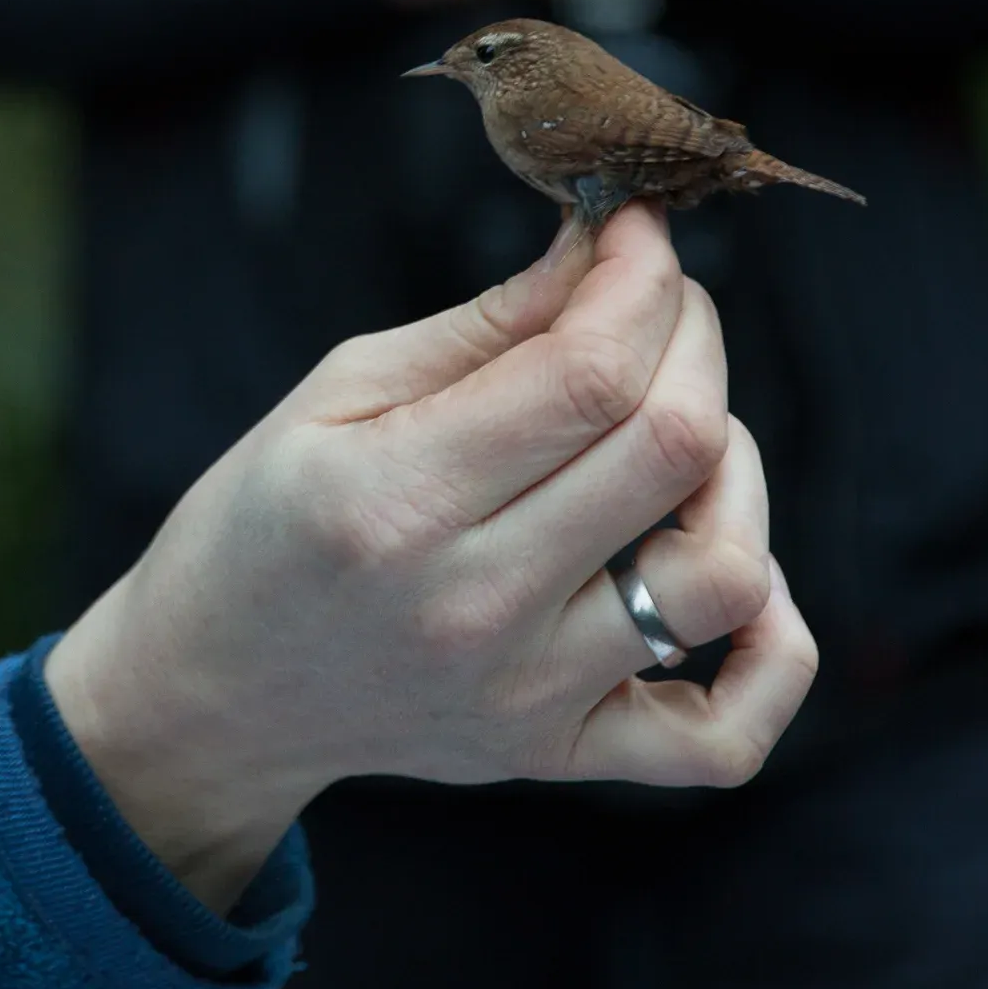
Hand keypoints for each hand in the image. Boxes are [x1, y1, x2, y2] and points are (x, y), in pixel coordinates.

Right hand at [44, 204, 815, 909]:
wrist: (212, 691)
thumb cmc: (264, 524)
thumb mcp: (335, 393)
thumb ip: (485, 327)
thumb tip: (605, 252)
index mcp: (392, 498)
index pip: (588, 372)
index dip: (642, 280)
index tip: (636, 233)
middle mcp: (470, 606)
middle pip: (672, 445)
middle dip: (690, 337)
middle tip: (654, 306)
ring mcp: (525, 694)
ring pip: (725, 570)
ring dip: (733, 472)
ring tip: (674, 440)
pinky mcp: (560, 755)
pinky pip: (729, 734)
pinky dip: (775, 652)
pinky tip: (739, 581)